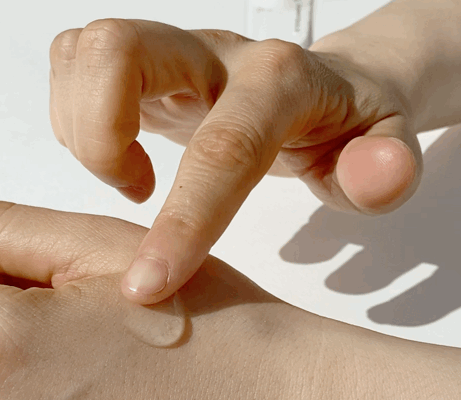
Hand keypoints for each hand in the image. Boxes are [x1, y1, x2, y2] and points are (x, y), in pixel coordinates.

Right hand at [49, 19, 421, 304]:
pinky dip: (77, 120)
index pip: (222, 148)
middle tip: (135, 192)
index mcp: (280, 80)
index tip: (149, 286)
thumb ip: (384, 169)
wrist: (329, 86)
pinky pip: (77, 66)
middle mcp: (217, 52)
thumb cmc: (348, 126)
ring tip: (133, 179)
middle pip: (118, 52)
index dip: (182, 221)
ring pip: (85, 55)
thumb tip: (377, 178)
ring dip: (86, 132)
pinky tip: (122, 157)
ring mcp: (175, 52)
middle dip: (99, 140)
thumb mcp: (383, 153)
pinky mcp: (147, 63)